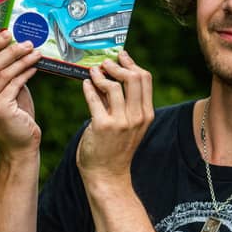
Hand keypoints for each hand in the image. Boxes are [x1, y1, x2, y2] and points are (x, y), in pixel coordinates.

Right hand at [0, 30, 42, 160]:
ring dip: (21, 59)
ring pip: (3, 72)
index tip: (8, 33)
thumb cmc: (17, 117)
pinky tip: (35, 67)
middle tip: (26, 41)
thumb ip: (6, 74)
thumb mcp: (8, 92)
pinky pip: (14, 83)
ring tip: (35, 52)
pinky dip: (26, 72)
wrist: (20, 146)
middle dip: (9, 49)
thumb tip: (16, 47)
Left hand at [76, 51, 153, 186]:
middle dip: (118, 65)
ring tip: (93, 71)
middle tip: (106, 62)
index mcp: (146, 114)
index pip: (145, 79)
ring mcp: (120, 122)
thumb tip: (112, 75)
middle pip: (133, 78)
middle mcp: (137, 117)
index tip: (121, 56)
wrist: (108, 175)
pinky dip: (89, 88)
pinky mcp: (102, 126)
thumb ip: (123, 102)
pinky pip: (94, 99)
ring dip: (101, 74)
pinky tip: (85, 84)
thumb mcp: (129, 125)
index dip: (132, 63)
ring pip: (113, 86)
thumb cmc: (116, 148)